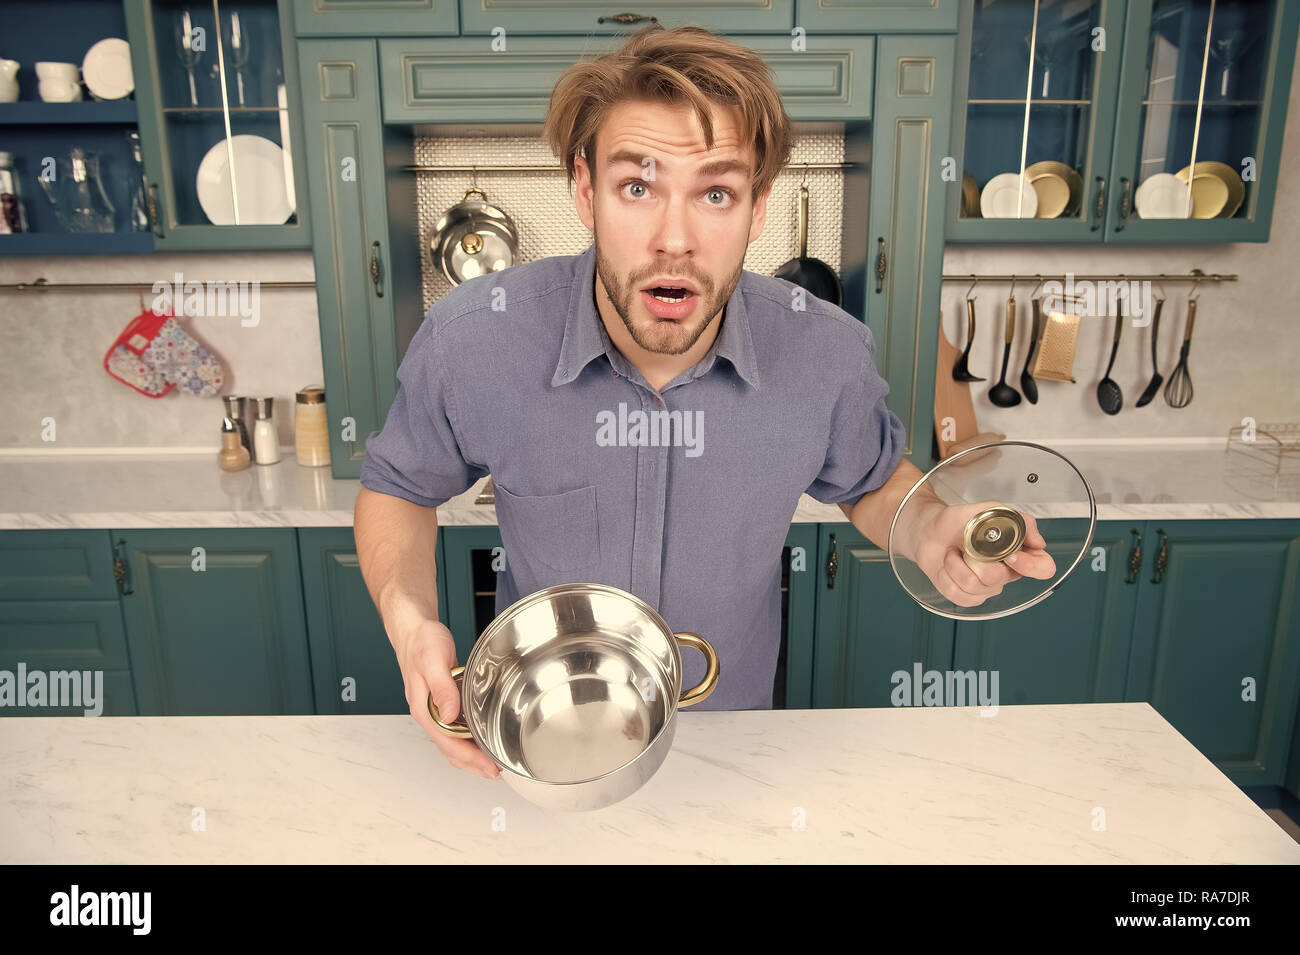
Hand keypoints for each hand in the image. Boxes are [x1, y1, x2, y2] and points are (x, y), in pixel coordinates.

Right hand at [389, 612, 500, 779]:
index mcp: (425, 710)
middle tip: (496, 772)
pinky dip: (469, 739)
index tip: (489, 767)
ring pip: (453, 742)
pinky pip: (455, 729)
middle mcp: (429, 714)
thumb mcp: (433, 661)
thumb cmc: (421, 642)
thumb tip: (450, 714)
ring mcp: (435, 710)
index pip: (448, 744)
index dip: (470, 759)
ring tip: (491, 763)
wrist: (414, 629)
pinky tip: (480, 739)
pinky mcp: (442, 702)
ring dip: (471, 755)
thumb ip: (442, 688)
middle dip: (473, 765)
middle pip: (450, 750)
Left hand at [907, 500, 1055, 607]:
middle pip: (1000, 578)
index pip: (1043, 568)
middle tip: (969, 545)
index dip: (1030, 565)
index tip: (1011, 554)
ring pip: (976, 586)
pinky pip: (958, 594)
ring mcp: (987, 588)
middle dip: (978, 560)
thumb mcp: (991, 510)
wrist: (930, 530)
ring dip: (957, 564)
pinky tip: (948, 564)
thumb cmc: (961, 522)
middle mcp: (1006, 573)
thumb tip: (1038, 542)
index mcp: (1019, 554)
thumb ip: (1019, 521)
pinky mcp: (967, 597)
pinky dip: (947, 574)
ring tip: (954, 552)